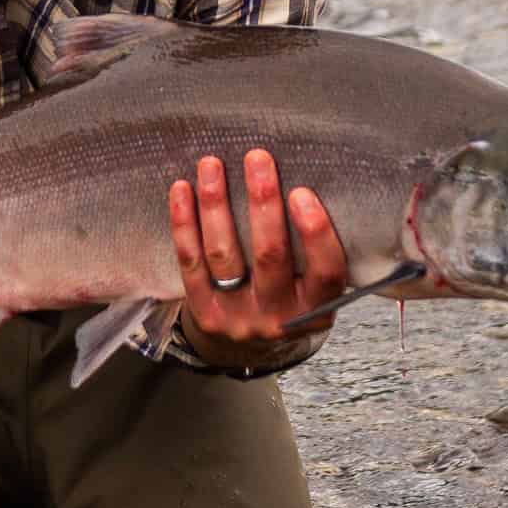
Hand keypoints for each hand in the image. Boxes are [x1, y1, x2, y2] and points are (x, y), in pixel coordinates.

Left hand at [168, 148, 347, 369]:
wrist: (246, 349)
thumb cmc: (288, 299)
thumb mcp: (314, 288)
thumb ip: (317, 252)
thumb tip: (317, 181)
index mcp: (315, 309)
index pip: (325, 273)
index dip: (316, 233)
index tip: (302, 191)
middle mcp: (276, 317)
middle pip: (269, 256)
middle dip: (262, 202)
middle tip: (257, 158)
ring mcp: (236, 316)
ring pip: (224, 255)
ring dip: (216, 205)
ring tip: (212, 165)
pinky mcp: (203, 311)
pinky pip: (190, 262)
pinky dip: (184, 224)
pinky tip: (182, 190)